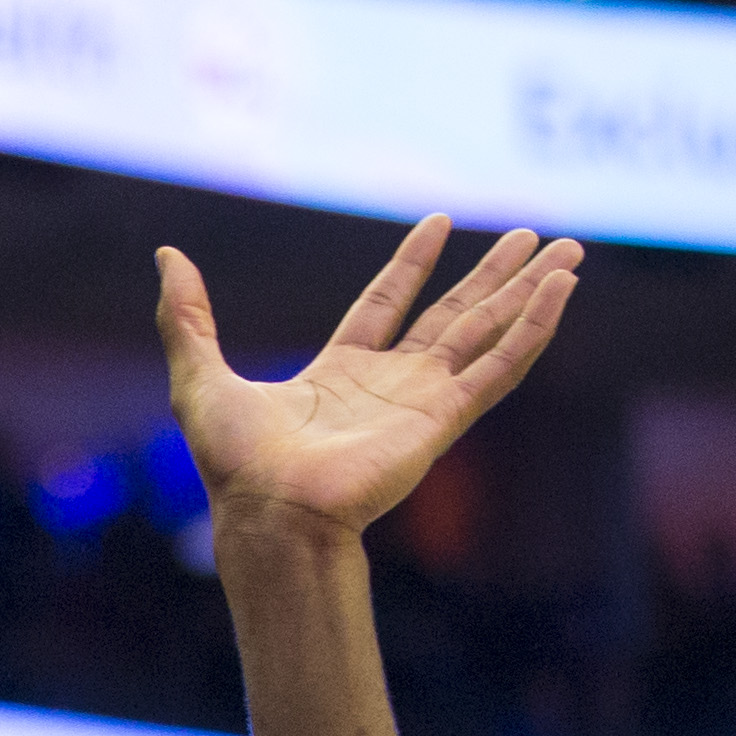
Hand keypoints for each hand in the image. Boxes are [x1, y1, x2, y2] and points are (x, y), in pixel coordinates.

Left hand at [158, 215, 580, 542]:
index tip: (441, 222)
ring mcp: (422, 401)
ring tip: (570, 251)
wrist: (270, 514)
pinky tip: (562, 291)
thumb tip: (166, 258)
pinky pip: (500, 365)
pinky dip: (534, 328)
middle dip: (493, 275)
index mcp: (340, 374)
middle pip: (453, 314)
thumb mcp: (200, 375)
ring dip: (529, 291)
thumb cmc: (234, 464)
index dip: (413, 263)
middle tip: (534, 235)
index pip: (386, 304)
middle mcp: (388, 385)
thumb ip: (188, 317)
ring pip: (487, 332)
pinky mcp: (445, 418)